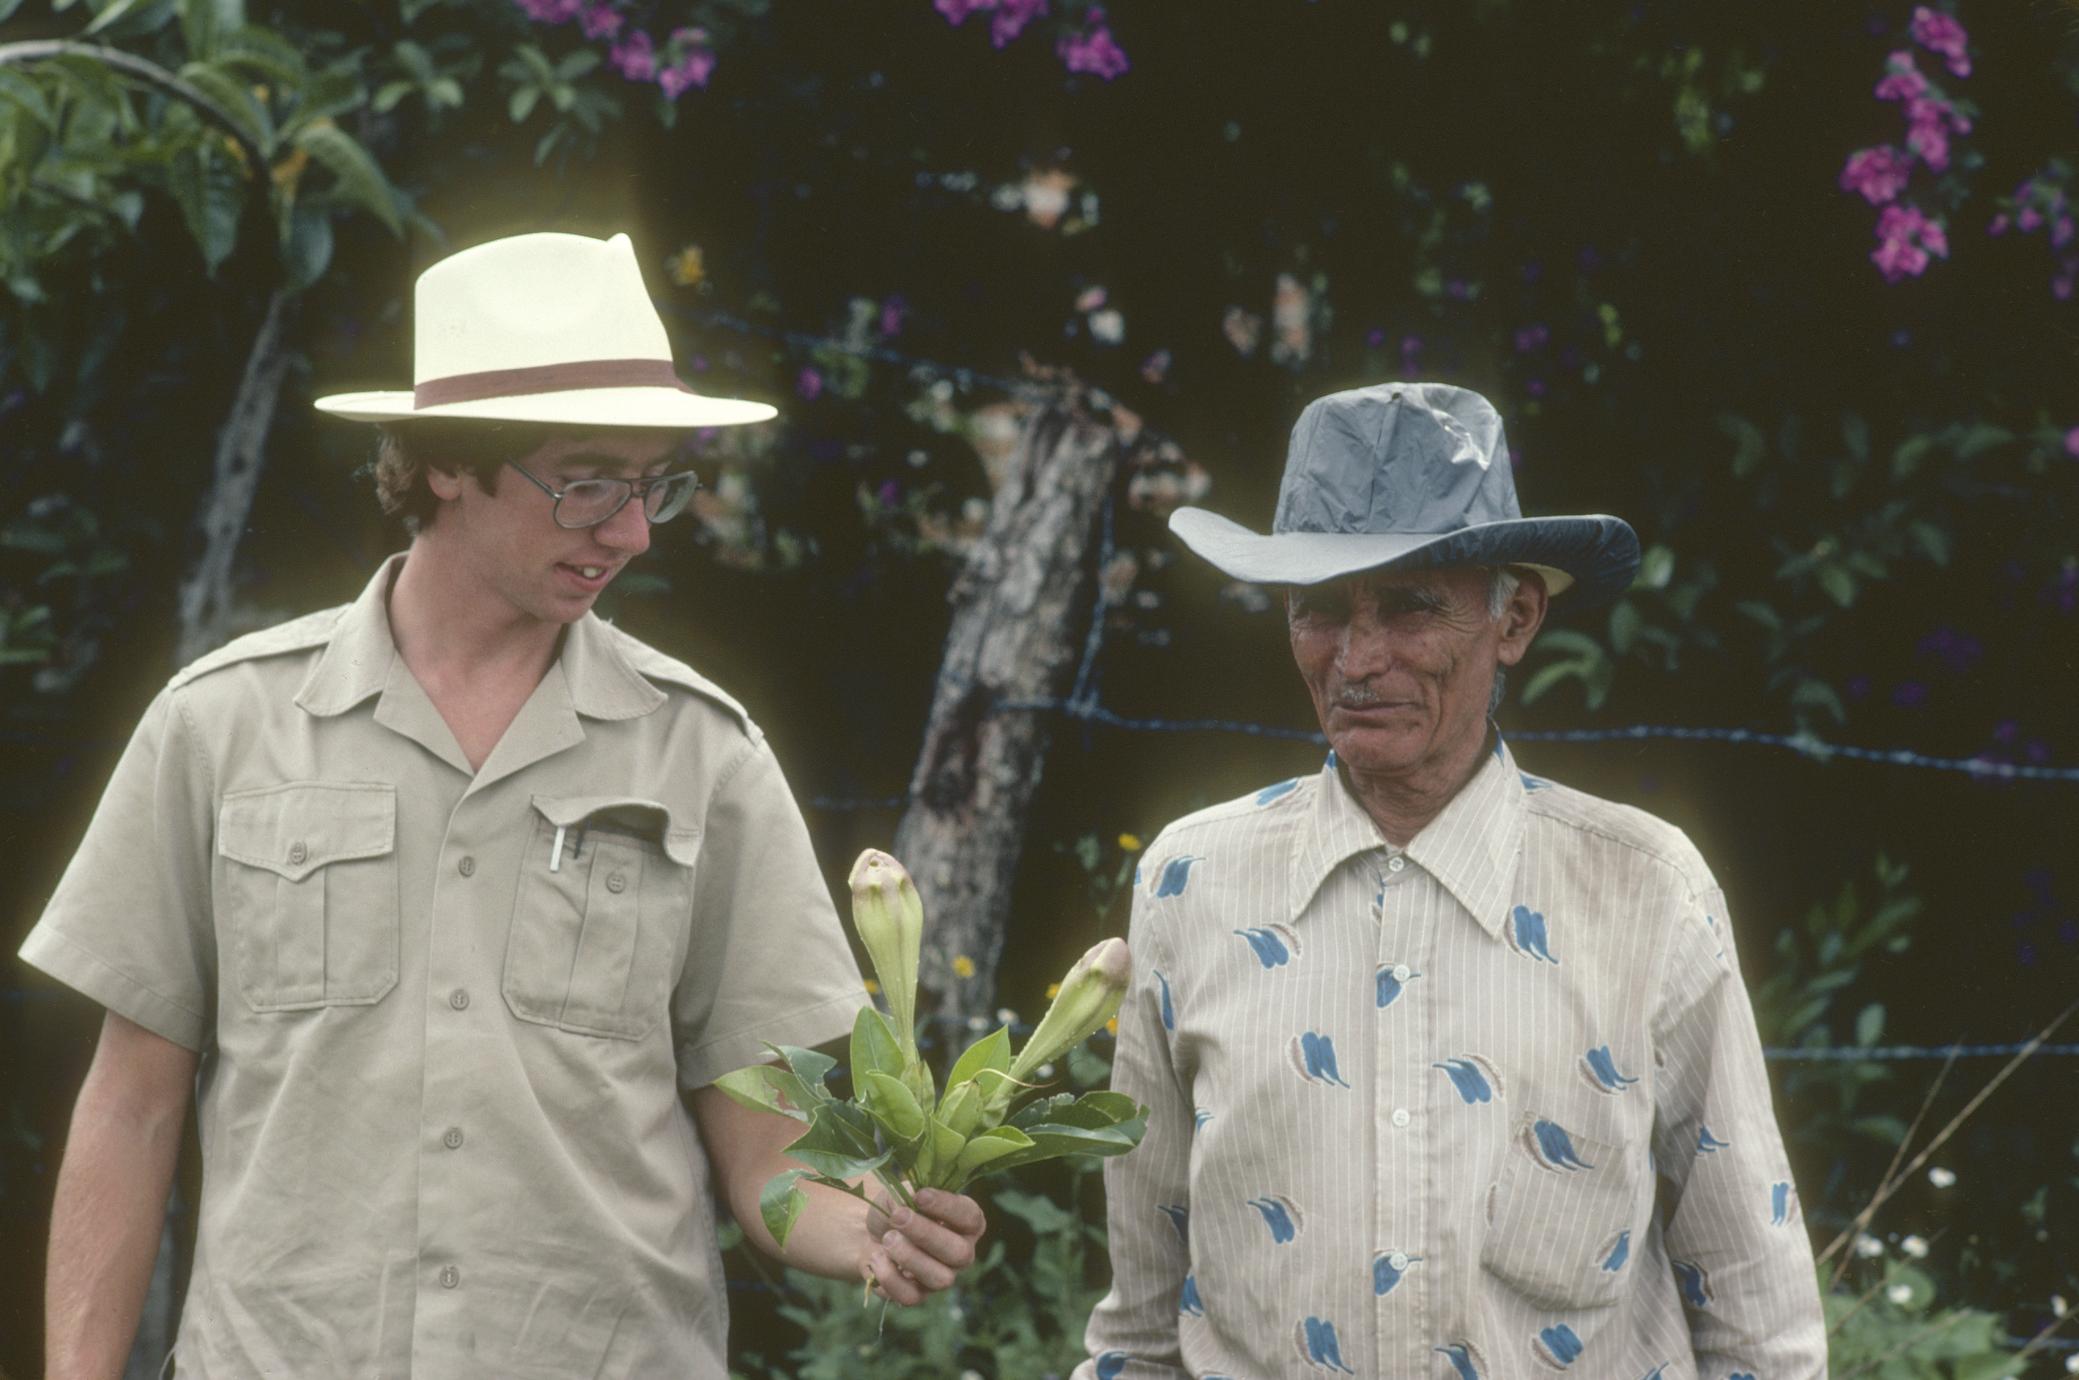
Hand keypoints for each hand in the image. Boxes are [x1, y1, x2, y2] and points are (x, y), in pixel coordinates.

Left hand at [860, 1187, 985, 1305]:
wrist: (871, 1232)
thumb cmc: (897, 1207)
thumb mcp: (903, 1192)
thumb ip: (911, 1194)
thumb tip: (911, 1202)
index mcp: (966, 1222)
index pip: (970, 1217)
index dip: (947, 1207)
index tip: (920, 1196)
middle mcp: (961, 1252)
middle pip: (960, 1253)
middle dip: (926, 1234)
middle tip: (898, 1216)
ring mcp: (942, 1276)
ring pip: (940, 1279)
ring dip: (909, 1257)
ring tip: (886, 1239)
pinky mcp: (919, 1294)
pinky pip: (911, 1297)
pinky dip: (890, 1277)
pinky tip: (877, 1258)